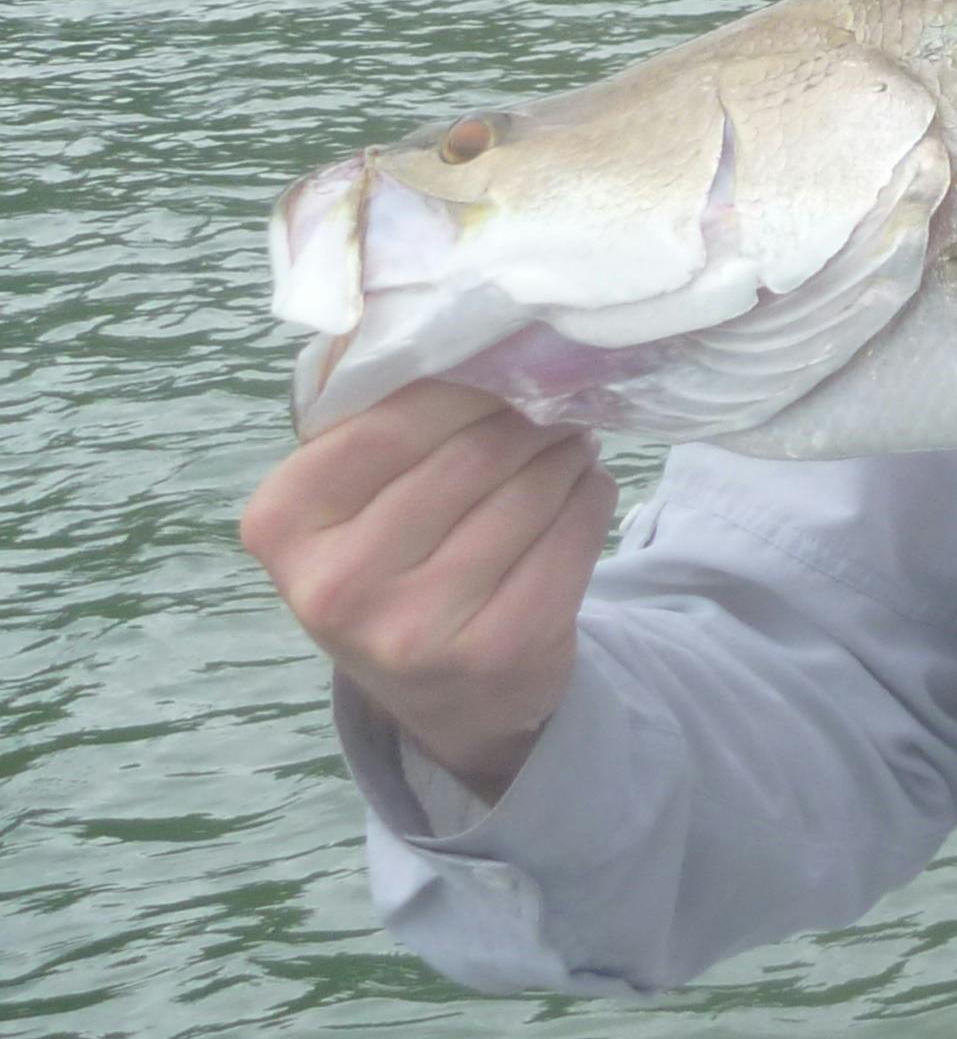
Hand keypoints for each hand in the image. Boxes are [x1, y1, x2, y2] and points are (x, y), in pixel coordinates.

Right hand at [238, 380, 614, 801]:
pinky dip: (591, 496)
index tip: (500, 362)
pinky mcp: (502, 649)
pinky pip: (573, 536)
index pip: (387, 422)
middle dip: (526, 415)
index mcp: (283, 527)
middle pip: (471, 455)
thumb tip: (469, 339)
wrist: (446, 699)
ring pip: (530, 490)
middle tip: (553, 398)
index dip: (461, 385)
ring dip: (565, 451)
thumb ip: (375, 432)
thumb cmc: (389, 570)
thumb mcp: (343, 510)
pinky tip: (586, 486)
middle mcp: (339, 585)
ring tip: (571, 438)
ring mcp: (419, 627)